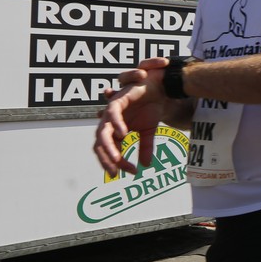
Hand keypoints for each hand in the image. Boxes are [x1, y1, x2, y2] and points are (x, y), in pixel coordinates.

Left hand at [92, 59, 168, 175]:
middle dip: (106, 160)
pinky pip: (112, 114)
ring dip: (108, 148)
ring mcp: (111, 113)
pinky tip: (124, 134)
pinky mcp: (117, 100)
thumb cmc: (151, 107)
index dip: (118, 164)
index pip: (111, 152)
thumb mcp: (149, 131)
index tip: (132, 172)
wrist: (160, 88)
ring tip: (116, 159)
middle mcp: (110, 123)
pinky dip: (117, 125)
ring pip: (102, 133)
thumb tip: (146, 165)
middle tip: (115, 173)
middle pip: (100, 145)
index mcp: (115, 131)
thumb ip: (145, 147)